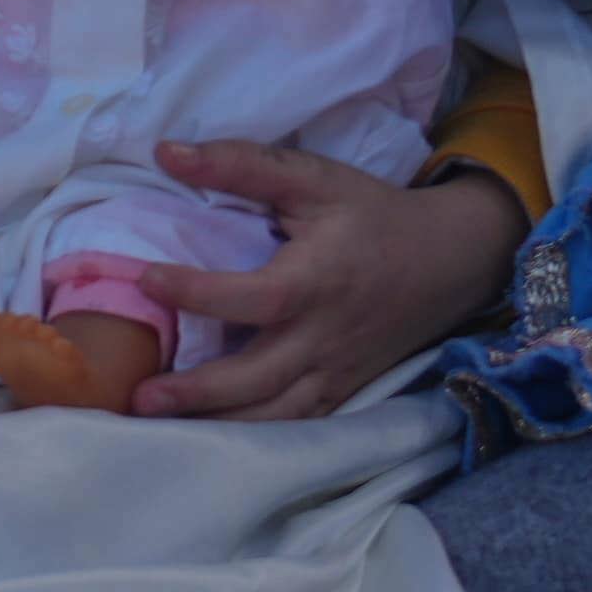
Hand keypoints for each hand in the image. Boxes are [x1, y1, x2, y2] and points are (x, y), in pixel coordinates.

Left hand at [120, 139, 533, 424]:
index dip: (198, 293)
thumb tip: (166, 152)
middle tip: (138, 396)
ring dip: (216, 427)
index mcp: (318, 282)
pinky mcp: (343, 390)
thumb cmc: (374, 216)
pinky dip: (253, 437)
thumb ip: (242, 164)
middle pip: (259, 379)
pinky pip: (297, 425)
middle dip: (198, 393)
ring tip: (158, 426)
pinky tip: (207, 440)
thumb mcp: (314, 179)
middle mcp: (326, 336)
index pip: (254, 299)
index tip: (146, 278)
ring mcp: (336, 372)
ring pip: (275, 416)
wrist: (454, 260)